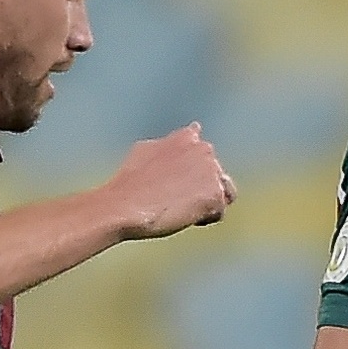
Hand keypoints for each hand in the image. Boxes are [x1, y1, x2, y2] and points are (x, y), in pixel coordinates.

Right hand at [107, 125, 235, 238]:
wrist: (124, 206)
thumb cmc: (131, 184)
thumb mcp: (146, 151)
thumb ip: (172, 143)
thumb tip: (195, 129)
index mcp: (186, 137)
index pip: (204, 154)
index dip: (192, 173)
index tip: (174, 182)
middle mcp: (203, 149)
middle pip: (216, 177)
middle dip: (200, 189)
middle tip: (171, 198)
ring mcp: (211, 170)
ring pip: (223, 194)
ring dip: (207, 203)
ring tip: (179, 207)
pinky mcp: (215, 194)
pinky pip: (218, 213)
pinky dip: (203, 219)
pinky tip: (182, 215)